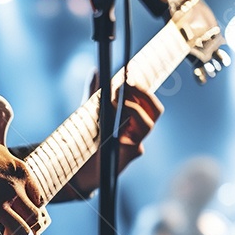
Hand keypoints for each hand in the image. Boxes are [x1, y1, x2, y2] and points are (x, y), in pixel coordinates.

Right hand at [0, 132, 43, 234]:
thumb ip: (8, 166)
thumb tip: (8, 172)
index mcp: (20, 172)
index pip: (38, 198)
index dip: (31, 209)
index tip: (24, 213)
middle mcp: (14, 190)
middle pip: (33, 217)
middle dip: (28, 225)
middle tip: (20, 228)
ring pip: (21, 233)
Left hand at [68, 81, 162, 197]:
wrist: (78, 164)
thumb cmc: (87, 138)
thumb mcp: (88, 112)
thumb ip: (94, 92)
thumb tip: (96, 70)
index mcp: (132, 117)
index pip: (147, 100)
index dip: (141, 88)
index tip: (127, 78)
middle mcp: (137, 129)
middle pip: (155, 110)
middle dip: (142, 95)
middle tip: (124, 87)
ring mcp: (136, 143)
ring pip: (147, 124)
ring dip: (133, 109)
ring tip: (115, 103)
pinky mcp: (129, 156)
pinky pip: (135, 144)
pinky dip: (123, 133)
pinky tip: (111, 128)